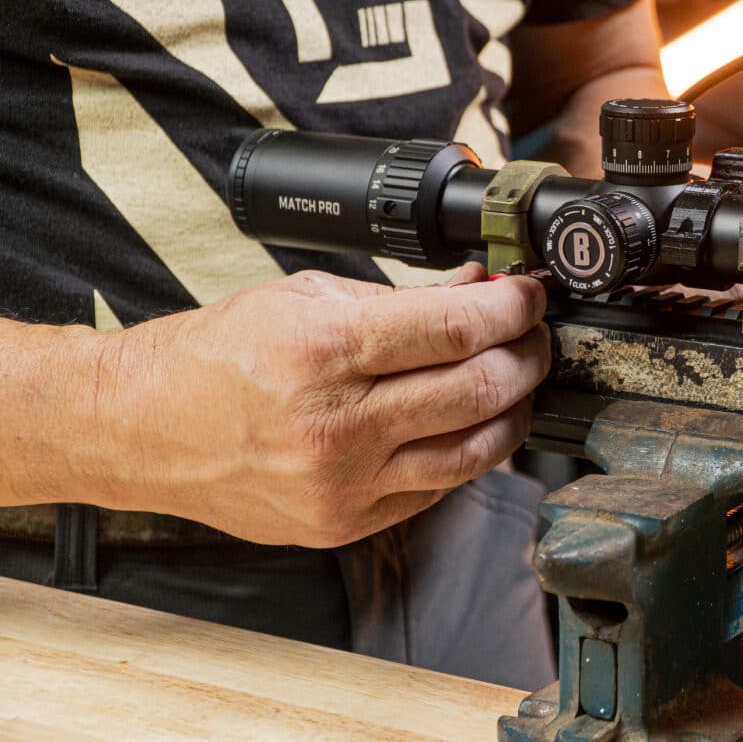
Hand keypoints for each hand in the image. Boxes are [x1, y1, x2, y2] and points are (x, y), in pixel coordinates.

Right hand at [88, 263, 548, 546]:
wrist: (142, 427)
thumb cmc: (218, 355)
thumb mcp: (307, 296)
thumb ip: (403, 298)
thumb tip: (481, 287)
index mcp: (325, 352)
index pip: (458, 331)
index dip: (514, 310)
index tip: (530, 297)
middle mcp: (338, 426)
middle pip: (480, 391)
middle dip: (527, 356)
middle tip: (532, 336)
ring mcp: (344, 485)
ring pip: (476, 452)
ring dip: (514, 411)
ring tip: (514, 380)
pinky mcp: (345, 524)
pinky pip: (439, 489)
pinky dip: (468, 452)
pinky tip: (467, 423)